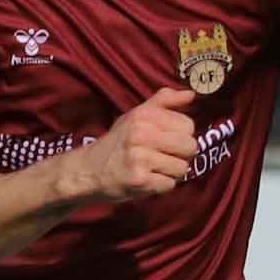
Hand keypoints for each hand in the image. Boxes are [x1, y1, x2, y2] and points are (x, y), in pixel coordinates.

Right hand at [70, 87, 198, 208]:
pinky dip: (160, 185)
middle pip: (190, 146)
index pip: (188, 125)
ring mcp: (140, 158)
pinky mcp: (139, 180)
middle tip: (162, 155)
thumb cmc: (118, 142)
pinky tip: (146, 179)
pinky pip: (170, 184)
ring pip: (182, 168)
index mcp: (143, 116)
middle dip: (180, 154)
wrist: (87, 170)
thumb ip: (164, 101)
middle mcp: (141, 134)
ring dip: (171, 172)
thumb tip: (192, 94)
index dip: (180, 134)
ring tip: (153, 168)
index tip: (165, 139)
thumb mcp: (136, 115)